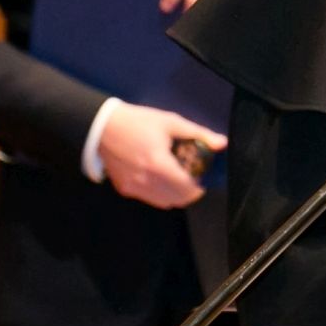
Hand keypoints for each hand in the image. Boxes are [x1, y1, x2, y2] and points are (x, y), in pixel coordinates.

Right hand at [97, 102, 226, 208]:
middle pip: (177, 199)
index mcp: (159, 164)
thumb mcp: (170, 122)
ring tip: (177, 179)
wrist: (102, 127)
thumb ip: (198, 134)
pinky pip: (149, 199)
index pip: (186, 188)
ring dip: (175, 195)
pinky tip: (160, 179)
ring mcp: (134, 188)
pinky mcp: (125, 189)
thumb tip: (222, 143)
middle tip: (192, 178)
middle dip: (189, 192)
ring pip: (164, 203)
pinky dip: (160, 194)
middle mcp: (146, 181)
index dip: (199, 187)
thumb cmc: (139, 122)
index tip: (203, 179)